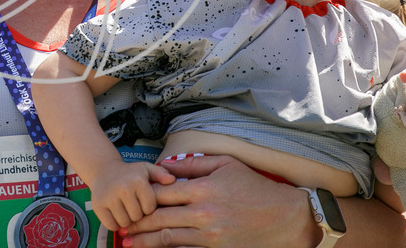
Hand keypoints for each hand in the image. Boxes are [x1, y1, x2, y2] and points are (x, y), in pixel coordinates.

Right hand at [88, 160, 173, 231]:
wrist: (103, 170)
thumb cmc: (129, 173)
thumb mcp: (146, 169)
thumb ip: (161, 174)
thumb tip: (173, 180)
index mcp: (138, 181)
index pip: (150, 209)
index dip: (148, 207)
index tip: (143, 201)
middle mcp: (123, 188)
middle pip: (137, 217)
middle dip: (137, 214)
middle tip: (132, 205)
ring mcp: (109, 197)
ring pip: (125, 223)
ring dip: (126, 220)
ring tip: (124, 208)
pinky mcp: (98, 206)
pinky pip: (112, 226)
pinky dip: (115, 223)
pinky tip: (116, 213)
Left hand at [119, 155, 310, 246]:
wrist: (285, 218)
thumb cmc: (255, 187)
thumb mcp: (225, 165)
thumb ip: (192, 165)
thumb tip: (164, 166)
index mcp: (203, 189)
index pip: (162, 193)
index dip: (142, 197)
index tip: (129, 200)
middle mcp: (203, 214)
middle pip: (159, 218)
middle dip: (137, 223)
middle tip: (120, 227)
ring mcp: (209, 236)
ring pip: (168, 239)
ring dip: (146, 242)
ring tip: (129, 243)